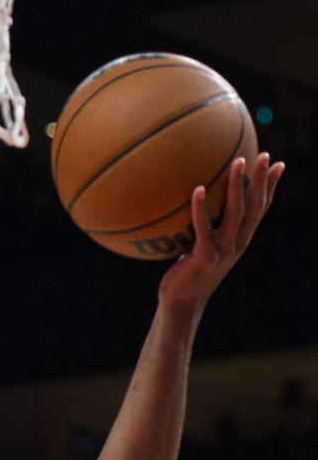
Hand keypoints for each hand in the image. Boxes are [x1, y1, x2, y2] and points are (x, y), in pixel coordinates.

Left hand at [158, 151, 284, 316]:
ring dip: (238, 186)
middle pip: (254, 208)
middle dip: (261, 181)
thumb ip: (207, 229)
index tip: (278, 164)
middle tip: (264, 155)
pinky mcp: (204, 258)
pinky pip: (203, 229)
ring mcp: (222, 252)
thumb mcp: (203, 248)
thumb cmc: (187, 274)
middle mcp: (236, 244)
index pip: (260, 210)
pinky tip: (197, 189)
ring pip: (236, 214)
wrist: (181, 304)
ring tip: (239, 161)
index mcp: (240, 241)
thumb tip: (197, 204)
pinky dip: (200, 209)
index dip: (270, 187)